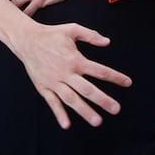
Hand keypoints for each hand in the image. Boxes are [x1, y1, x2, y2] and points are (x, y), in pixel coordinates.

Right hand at [14, 21, 132, 128]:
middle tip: (116, 109)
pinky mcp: (43, 87)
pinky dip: (59, 114)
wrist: (27, 40)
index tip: (128, 83)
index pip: (99, 70)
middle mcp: (66, 73)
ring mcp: (54, 82)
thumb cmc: (52, 34)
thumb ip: (91, 35)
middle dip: (103, 100)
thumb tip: (107, 42)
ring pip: (72, 99)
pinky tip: (67, 125)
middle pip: (88, 89)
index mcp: (75, 59)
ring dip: (85, 111)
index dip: (115, 77)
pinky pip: (52, 102)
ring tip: (98, 121)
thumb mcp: (72, 29)